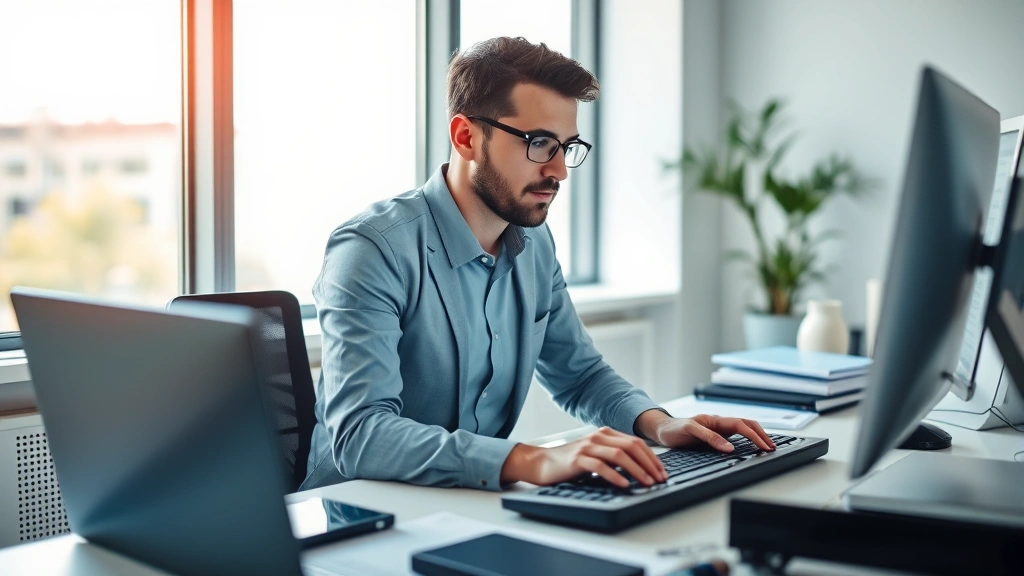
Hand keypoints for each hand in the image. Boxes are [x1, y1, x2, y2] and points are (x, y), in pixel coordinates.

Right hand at [500, 427, 668, 488]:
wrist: (541, 463)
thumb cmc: (570, 463)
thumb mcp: (596, 456)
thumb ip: (614, 458)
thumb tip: (640, 469)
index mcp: (605, 433)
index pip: (636, 443)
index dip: (652, 458)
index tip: (662, 472)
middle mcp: (598, 436)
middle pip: (632, 446)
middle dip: (649, 464)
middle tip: (659, 479)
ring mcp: (588, 446)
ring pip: (620, 455)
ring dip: (637, 470)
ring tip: (647, 483)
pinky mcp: (578, 459)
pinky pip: (601, 466)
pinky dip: (616, 476)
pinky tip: (625, 485)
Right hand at [635, 409, 775, 452]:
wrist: (661, 429)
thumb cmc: (684, 435)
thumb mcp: (705, 440)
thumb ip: (720, 442)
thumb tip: (738, 451)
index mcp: (719, 424)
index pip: (745, 425)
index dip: (760, 434)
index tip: (770, 446)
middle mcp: (714, 420)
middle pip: (742, 422)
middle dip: (759, 434)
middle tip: (770, 447)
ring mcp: (702, 422)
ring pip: (730, 424)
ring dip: (748, 434)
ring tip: (759, 445)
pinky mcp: (688, 427)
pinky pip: (706, 432)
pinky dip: (718, 440)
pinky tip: (727, 448)